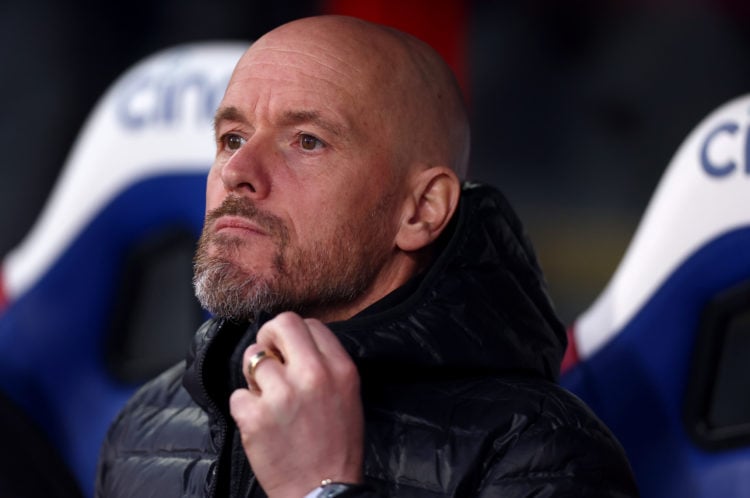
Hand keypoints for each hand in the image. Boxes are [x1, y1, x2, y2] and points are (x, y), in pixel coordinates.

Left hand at [229, 312, 363, 497]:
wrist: (322, 491)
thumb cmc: (336, 446)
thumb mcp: (348, 395)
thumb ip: (326, 363)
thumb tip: (293, 343)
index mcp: (340, 369)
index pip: (309, 324)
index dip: (295, 337)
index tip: (290, 352)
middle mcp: (312, 375)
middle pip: (281, 324)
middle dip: (269, 338)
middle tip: (269, 358)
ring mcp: (282, 395)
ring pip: (253, 357)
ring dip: (255, 377)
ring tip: (267, 398)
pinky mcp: (255, 417)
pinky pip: (238, 394)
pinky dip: (245, 408)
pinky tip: (260, 423)